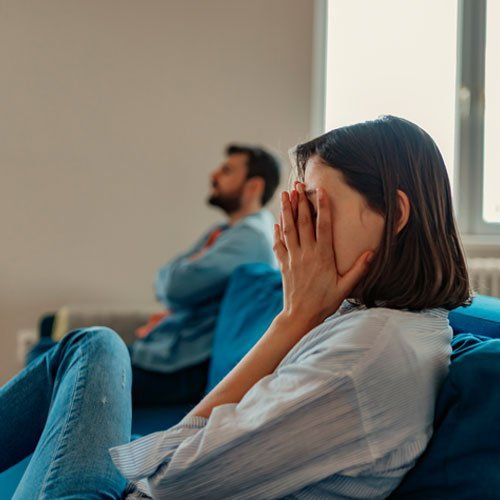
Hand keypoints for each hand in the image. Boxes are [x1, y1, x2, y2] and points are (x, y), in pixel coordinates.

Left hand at [273, 183, 373, 329]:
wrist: (300, 316)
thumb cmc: (325, 302)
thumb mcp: (345, 288)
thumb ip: (358, 269)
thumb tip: (372, 252)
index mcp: (323, 256)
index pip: (323, 226)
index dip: (322, 207)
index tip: (320, 191)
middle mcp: (306, 254)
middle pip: (302, 222)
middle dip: (300, 201)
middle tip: (297, 185)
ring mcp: (293, 258)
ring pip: (288, 229)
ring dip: (286, 210)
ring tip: (285, 194)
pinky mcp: (283, 265)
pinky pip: (278, 244)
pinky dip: (277, 231)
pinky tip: (277, 221)